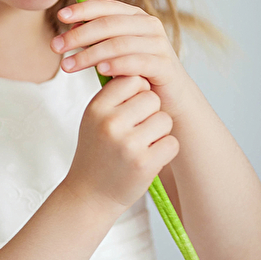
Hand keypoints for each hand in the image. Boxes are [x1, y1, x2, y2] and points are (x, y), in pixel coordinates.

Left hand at [50, 0, 191, 119]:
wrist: (170, 100)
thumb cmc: (136, 75)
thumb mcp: (113, 53)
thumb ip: (95, 40)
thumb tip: (70, 28)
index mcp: (134, 17)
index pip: (105, 6)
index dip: (82, 9)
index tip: (60, 16)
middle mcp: (148, 25)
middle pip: (108, 24)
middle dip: (79, 34)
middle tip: (56, 46)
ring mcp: (158, 44)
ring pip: (119, 43)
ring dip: (90, 54)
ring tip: (68, 65)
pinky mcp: (165, 65)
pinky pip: (138, 62)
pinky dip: (117, 64)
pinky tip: (100, 71)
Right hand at [64, 75, 178, 211]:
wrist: (89, 195)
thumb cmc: (96, 151)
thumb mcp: (94, 118)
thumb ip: (114, 95)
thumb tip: (139, 64)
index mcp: (96, 108)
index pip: (132, 79)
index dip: (137, 92)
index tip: (129, 108)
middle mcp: (110, 123)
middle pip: (152, 98)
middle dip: (149, 113)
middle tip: (134, 131)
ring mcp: (128, 144)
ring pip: (164, 120)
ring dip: (159, 133)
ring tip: (140, 146)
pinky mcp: (144, 163)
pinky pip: (172, 143)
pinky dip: (165, 151)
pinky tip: (148, 160)